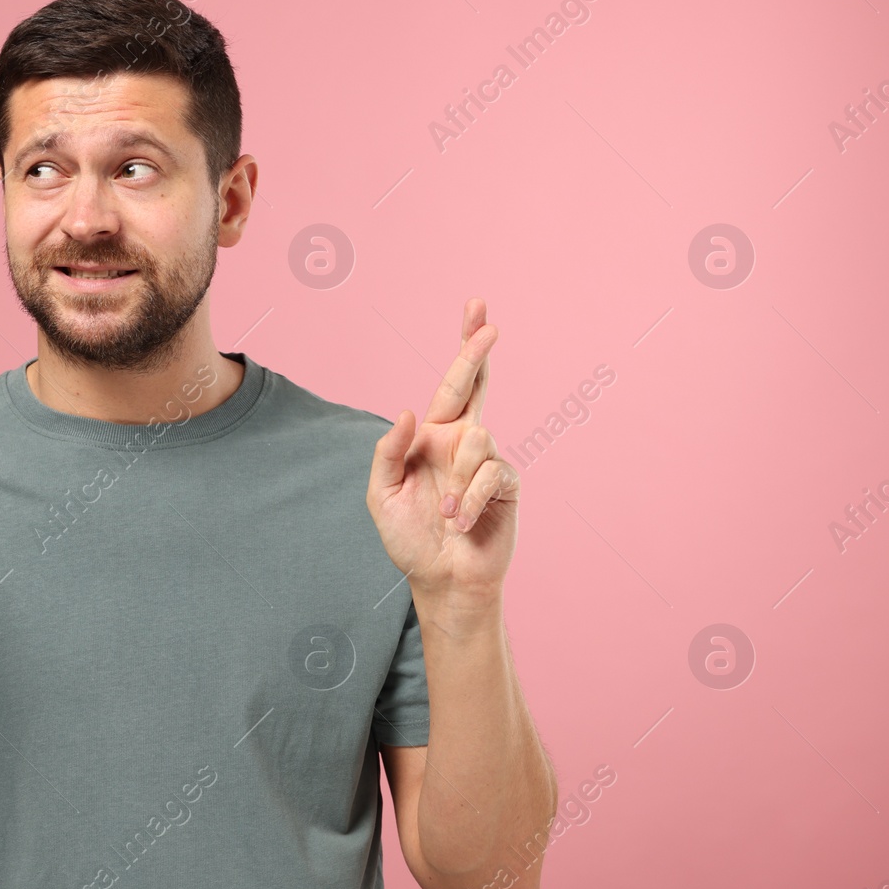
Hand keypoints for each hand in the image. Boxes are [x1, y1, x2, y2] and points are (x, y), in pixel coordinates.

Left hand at [366, 298, 517, 602]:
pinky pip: (489, 476)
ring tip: (444, 515)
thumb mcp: (382, 496)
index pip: (451, 385)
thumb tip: (407, 411)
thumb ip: (388, 452)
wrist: (442, 580)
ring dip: (454, 483)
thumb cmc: (410, 538)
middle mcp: (463, 442)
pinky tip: (460, 524)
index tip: (477, 309)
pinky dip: (468, 503)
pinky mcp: (506, 486)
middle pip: (476, 386)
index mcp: (433, 437)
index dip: (466, 347)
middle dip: (477, 352)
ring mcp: (487, 461)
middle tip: (489, 325)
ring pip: (477, 440)